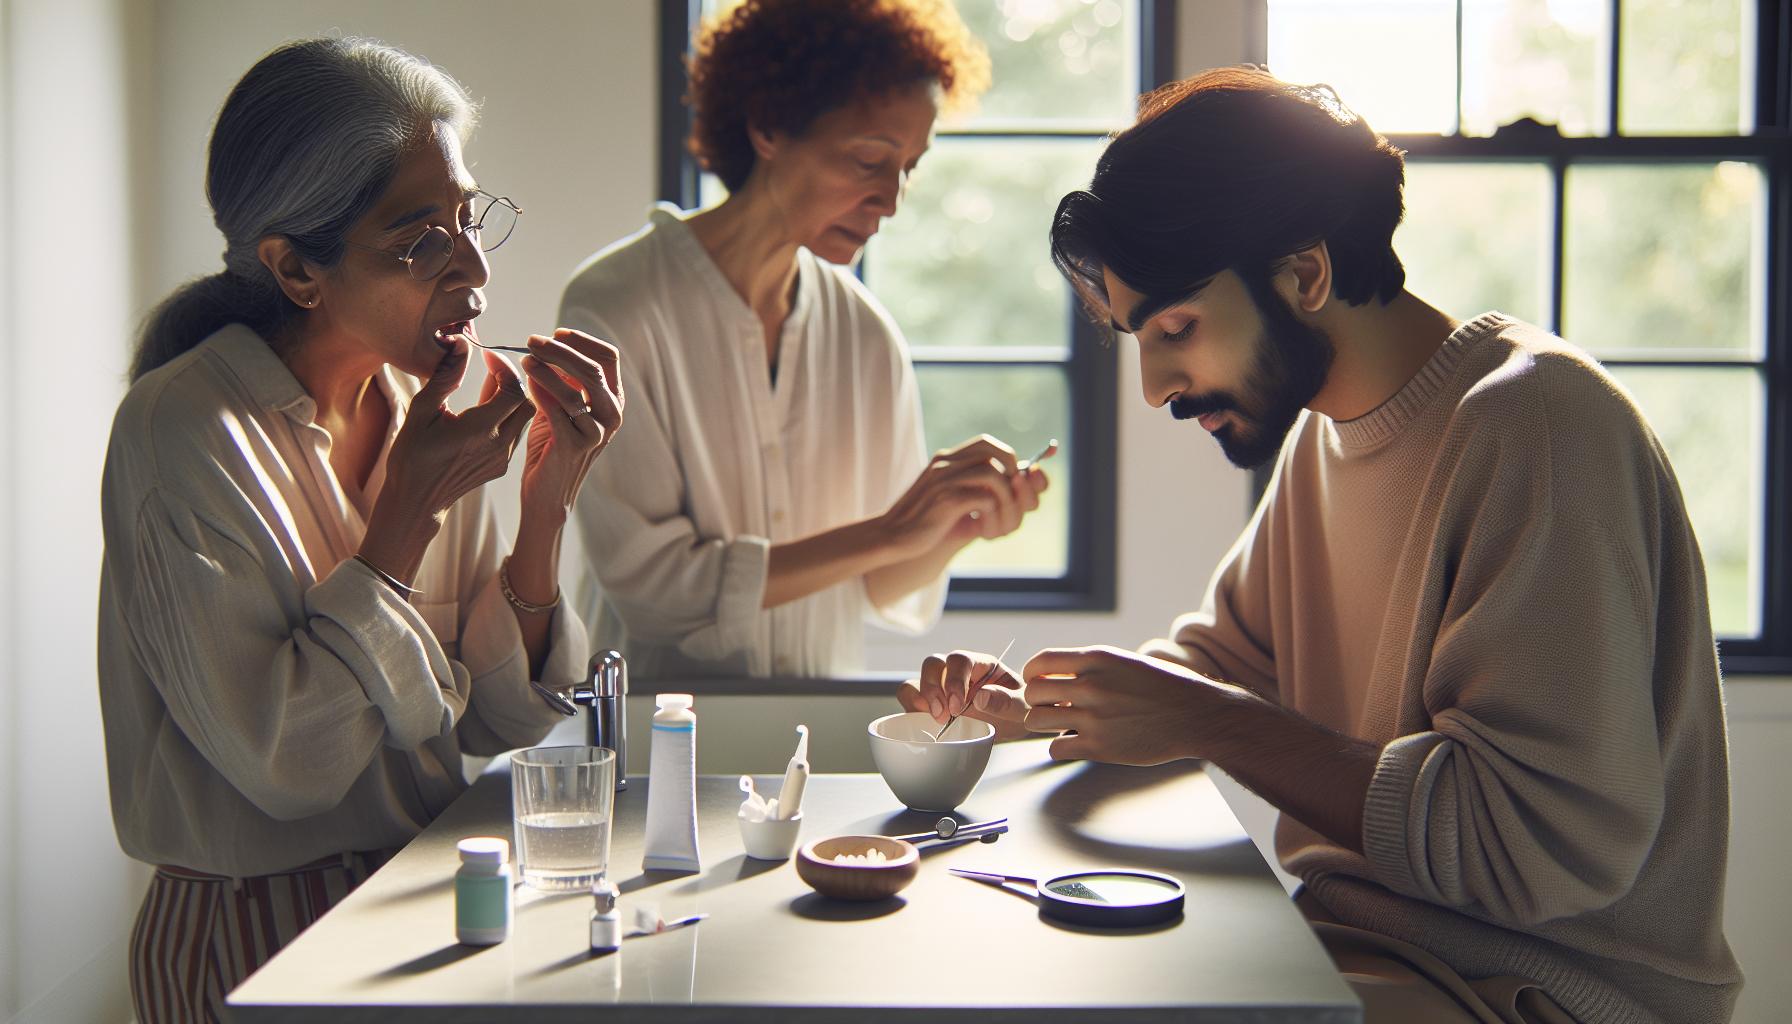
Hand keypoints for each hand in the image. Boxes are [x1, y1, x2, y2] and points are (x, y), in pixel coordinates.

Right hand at [380, 338, 534, 524]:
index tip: (487, 356)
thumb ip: (445, 377)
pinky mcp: (502, 467)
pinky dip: (508, 416)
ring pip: (523, 419)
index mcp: (480, 430)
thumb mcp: (422, 411)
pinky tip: (487, 409)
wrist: (417, 500)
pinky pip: (515, 434)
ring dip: (512, 398)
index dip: (504, 368)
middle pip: (526, 403)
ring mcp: (503, 458)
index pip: (513, 390)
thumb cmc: (412, 455)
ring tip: (488, 386)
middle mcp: (498, 445)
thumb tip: (461, 344)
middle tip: (492, 369)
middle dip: (513, 381)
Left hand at [514, 328, 623, 523]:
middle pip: (592, 368)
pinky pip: (558, 410)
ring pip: (576, 388)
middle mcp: (613, 414)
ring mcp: (598, 431)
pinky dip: (541, 392)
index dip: (582, 341)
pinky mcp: (577, 446)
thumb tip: (547, 343)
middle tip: (532, 340)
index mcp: (614, 400)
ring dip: (547, 369)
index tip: (555, 332)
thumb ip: (562, 378)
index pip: (608, 357)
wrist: (547, 492)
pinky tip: (526, 382)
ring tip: (525, 358)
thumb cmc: (551, 444)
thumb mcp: (561, 406)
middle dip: (560, 350)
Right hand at [877, 435, 1050, 559]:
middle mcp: (945, 462)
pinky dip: (993, 514)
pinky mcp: (945, 500)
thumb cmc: (924, 523)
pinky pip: (985, 498)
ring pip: (995, 475)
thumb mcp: (952, 500)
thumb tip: (1019, 484)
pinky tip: (984, 530)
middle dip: (1015, 476)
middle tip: (1012, 502)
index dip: (1010, 458)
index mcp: (946, 459)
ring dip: (1008, 502)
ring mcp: (944, 479)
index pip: (987, 444)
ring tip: (1000, 525)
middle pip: (996, 453)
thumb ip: (978, 489)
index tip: (1019, 480)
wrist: (891, 538)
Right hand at [897, 649, 1032, 741]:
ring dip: (919, 698)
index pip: (960, 660)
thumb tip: (979, 697)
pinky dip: (911, 709)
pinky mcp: (930, 704)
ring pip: (917, 678)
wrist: (1013, 726)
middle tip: (942, 716)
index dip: (955, 679)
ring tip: (933, 720)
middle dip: (932, 688)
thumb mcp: (1022, 708)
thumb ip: (1006, 701)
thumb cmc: (1018, 711)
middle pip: (933, 664)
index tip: (957, 706)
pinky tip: (924, 724)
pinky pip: (910, 698)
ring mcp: (941, 686)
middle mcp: (957, 671)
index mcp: (981, 665)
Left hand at [1022, 645, 1239, 764]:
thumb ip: (1092, 666)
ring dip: (1044, 725)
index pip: (1041, 662)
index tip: (1037, 682)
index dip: (1032, 674)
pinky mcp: (1100, 747)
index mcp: (1097, 658)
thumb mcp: (1127, 662)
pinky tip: (1074, 743)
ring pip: (1037, 721)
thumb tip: (1058, 674)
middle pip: (1033, 693)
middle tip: (1050, 708)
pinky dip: (1060, 747)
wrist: (1197, 716)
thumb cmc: (1166, 688)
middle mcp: (1091, 685)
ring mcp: (1093, 717)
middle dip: (1036, 702)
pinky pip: (1055, 748)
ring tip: (1061, 725)